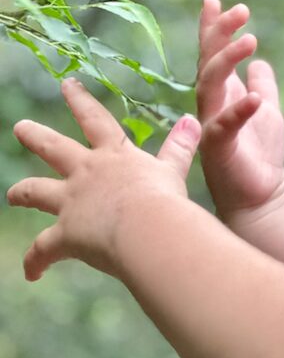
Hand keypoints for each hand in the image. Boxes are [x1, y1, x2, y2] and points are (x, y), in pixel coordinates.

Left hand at [7, 78, 200, 280]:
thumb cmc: (163, 197)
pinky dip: (35, 261)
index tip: (67, 84)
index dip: (81, 100)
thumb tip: (192, 119)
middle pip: (54, 148)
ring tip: (11, 195)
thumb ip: (179, 146)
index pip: (95, 120)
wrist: (146, 228)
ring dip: (21, 193)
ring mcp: (71, 202)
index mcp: (113, 155)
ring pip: (35, 192)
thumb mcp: (172, 168)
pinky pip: (42, 249)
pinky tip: (32, 273)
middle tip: (20, 127)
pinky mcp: (64, 234)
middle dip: (36, 136)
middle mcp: (86, 173)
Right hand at [197, 0, 283, 225]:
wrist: (260, 196)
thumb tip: (262, 63)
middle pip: (208, 61)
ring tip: (251, 40)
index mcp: (222, 94)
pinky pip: (226, 124)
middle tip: (241, 11)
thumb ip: (263, 86)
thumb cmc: (260, 155)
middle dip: (220, 34)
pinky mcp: (218, 148)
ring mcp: (211, 124)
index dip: (213, 28)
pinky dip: (240, 109)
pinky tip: (255, 97)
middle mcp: (211, 105)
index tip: (214, 0)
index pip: (213, 55)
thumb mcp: (267, 111)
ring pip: (211, 84)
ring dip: (228, 60)